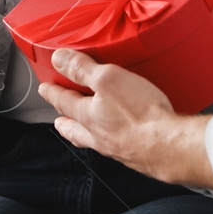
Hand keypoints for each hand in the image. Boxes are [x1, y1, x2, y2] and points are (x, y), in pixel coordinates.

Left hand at [39, 49, 212, 187]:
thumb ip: (83, 69)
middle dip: (64, 121)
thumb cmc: (139, 115)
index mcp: (87, 116)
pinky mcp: (136, 154)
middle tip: (59, 119)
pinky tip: (123, 135)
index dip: (53, 93)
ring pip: (93, 140)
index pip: (63, 102)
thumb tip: (59, 60)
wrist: (168, 147)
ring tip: (86, 130)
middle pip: (74, 128)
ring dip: (85, 133)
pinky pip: (116, 146)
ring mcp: (117, 147)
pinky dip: (112, 139)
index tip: (45, 89)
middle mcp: (99, 135)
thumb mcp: (108, 80)